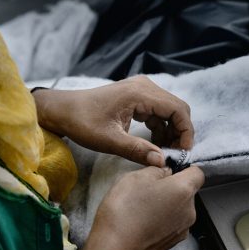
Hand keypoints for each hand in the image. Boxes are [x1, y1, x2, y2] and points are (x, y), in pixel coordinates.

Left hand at [33, 76, 193, 166]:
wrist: (62, 110)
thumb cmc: (81, 122)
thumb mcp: (109, 140)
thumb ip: (137, 150)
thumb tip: (162, 162)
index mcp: (139, 93)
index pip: (177, 109)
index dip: (186, 131)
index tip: (183, 152)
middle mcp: (144, 87)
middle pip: (177, 108)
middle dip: (180, 133)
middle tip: (175, 154)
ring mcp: (141, 91)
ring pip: (170, 111)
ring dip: (171, 132)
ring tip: (164, 152)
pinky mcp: (137, 98)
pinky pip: (159, 112)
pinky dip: (161, 128)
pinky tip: (154, 144)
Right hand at [86, 165, 204, 249]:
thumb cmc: (124, 211)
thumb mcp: (135, 177)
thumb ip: (156, 170)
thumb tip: (166, 172)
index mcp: (184, 190)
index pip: (197, 173)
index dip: (184, 168)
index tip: (166, 170)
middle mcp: (190, 210)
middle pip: (187, 192)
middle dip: (171, 187)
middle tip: (146, 189)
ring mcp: (183, 229)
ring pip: (179, 208)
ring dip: (166, 204)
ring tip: (142, 207)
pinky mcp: (173, 242)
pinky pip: (172, 223)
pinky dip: (161, 220)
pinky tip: (143, 222)